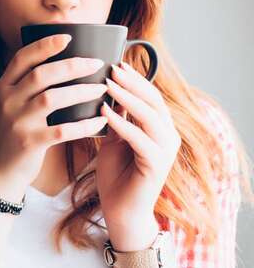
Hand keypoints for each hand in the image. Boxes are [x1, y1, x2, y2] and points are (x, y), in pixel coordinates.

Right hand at [0, 34, 108, 201]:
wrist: (0, 168)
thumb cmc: (16, 131)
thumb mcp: (14, 104)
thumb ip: (30, 85)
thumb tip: (68, 63)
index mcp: (4, 87)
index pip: (22, 58)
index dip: (44, 46)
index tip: (67, 37)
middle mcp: (8, 101)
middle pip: (40, 75)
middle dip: (71, 66)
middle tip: (95, 62)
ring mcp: (17, 122)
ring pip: (51, 99)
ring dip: (80, 92)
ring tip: (101, 88)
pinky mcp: (30, 143)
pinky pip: (61, 131)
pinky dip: (83, 125)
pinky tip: (100, 120)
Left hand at [96, 61, 181, 250]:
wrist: (119, 210)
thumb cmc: (115, 174)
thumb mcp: (113, 138)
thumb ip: (115, 116)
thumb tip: (104, 88)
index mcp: (159, 128)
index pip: (150, 96)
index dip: (135, 78)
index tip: (116, 62)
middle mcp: (167, 136)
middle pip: (153, 101)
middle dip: (132, 83)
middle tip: (112, 67)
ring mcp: (165, 150)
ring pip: (149, 117)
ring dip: (127, 99)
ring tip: (107, 84)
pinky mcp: (157, 165)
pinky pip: (139, 139)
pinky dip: (122, 124)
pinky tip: (104, 112)